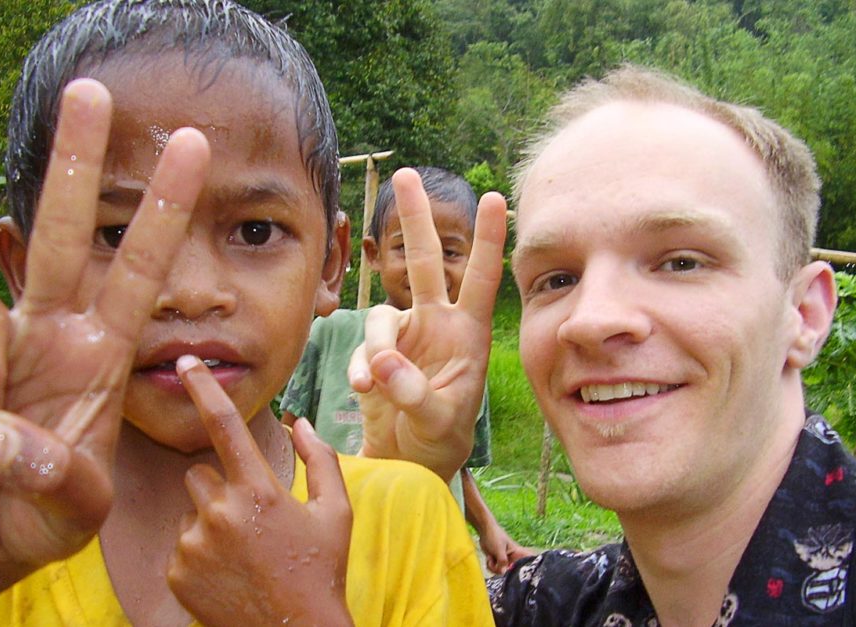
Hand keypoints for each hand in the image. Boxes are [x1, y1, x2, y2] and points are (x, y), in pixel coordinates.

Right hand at [0, 79, 209, 618]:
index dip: (162, 210)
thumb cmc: (38, 518)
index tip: (190, 146)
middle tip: (90, 91)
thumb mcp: (73, 509)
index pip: (141, 269)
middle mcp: (54, 336)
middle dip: (78, 165)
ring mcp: (1, 348)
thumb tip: (6, 436)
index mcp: (105, 355)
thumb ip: (62, 482)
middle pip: (67, 235)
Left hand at [167, 355, 352, 626]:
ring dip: (211, 519)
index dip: (203, 388)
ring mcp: (194, 545)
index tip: (185, 362)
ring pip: (192, 510)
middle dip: (220, 486)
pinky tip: (229, 573)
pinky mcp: (176, 573)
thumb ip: (320, 459)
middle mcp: (219, 512)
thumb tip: (300, 421)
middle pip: (200, 474)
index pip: (224, 425)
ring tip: (243, 551)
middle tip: (252, 517)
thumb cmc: (321, 570)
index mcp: (259, 490)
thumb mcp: (336, 512)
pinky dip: (200, 553)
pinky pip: (181, 545)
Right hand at [348, 168, 506, 480]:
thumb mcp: (439, 420)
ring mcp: (405, 336)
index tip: (495, 197)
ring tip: (372, 384)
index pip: (480, 277)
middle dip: (415, 219)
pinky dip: (359, 365)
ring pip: (380, 314)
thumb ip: (413, 392)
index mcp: (466, 332)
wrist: (412, 459)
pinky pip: (362, 346)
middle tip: (407, 174)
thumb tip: (383, 361)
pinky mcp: (377, 353)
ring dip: (374, 346)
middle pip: (423, 262)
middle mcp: (436, 324)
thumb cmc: (443, 439)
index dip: (487, 238)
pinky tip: (364, 390)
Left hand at [479, 525, 534, 574]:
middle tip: (498, 565)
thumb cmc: (495, 536)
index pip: (530, 559)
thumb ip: (502, 561)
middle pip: (513, 572)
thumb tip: (503, 572)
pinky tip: (489, 559)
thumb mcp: (499, 549)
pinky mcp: (498, 562)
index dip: (533, 566)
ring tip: (491, 558)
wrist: (485, 530)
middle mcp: (513, 559)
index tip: (534, 572)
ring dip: (494, 568)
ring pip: (502, 572)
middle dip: (503, 571)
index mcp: (518, 553)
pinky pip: (495, 570)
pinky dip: (490, 566)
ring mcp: (505, 561)